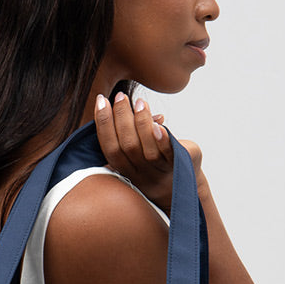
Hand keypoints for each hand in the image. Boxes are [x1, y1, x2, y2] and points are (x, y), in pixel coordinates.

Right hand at [93, 91, 201, 212]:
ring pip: (146, 150)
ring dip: (141, 123)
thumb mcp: (139, 150)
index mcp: (124, 170)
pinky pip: (169, 155)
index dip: (103, 124)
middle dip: (121, 118)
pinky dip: (162, 140)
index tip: (101, 101)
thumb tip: (136, 106)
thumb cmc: (156, 164)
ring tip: (139, 102)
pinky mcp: (178, 168)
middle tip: (120, 96)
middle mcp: (140, 175)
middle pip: (126, 147)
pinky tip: (159, 123)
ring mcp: (159, 173)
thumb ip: (133, 131)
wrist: (182, 187)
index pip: (109, 147)